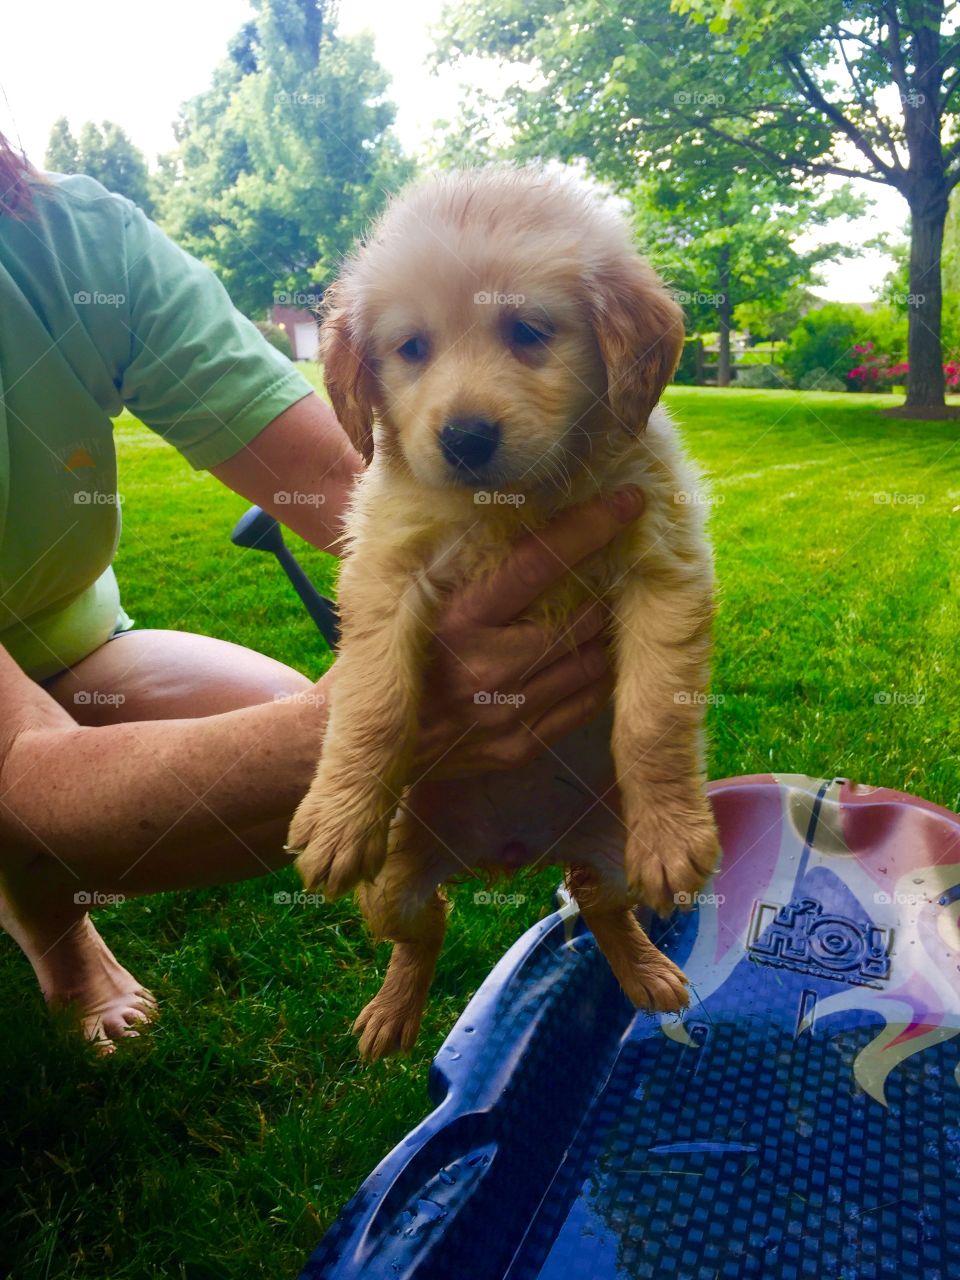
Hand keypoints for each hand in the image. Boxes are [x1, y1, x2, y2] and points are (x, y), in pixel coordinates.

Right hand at [414, 487, 644, 778]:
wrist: (362, 741)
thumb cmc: (386, 656)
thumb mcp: (409, 602)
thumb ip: (458, 567)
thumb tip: (511, 507)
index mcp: (456, 620)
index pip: (538, 563)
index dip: (590, 528)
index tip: (628, 502)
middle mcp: (486, 668)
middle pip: (578, 618)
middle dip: (605, 589)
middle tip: (620, 566)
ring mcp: (506, 714)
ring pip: (589, 664)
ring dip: (604, 635)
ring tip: (609, 611)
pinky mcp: (516, 747)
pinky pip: (582, 708)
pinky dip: (597, 679)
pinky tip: (594, 658)